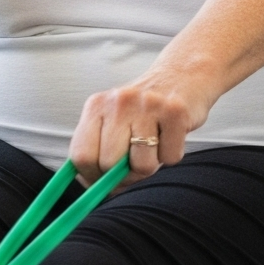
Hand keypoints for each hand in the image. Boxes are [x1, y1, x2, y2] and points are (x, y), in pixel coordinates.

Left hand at [70, 74, 206, 183]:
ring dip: (151, 164)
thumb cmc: (144, 109)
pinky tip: (171, 134)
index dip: (91, 177)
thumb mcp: (113, 121)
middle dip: (123, 175)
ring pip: (142, 165)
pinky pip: (170, 158)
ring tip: (155, 143)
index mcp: (97, 106)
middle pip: (109, 164)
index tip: (102, 180)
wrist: (183, 74)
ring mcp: (148, 105)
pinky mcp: (175, 112)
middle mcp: (119, 102)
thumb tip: (91, 190)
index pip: (80, 155)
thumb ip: (98, 151)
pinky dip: (172, 154)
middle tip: (135, 161)